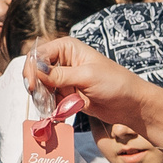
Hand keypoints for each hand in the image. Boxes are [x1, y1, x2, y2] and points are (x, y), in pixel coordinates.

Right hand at [26, 36, 154, 134]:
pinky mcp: (67, 94)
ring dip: (44, 100)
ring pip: (42, 88)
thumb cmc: (115, 83)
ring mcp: (64, 79)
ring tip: (53, 109)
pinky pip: (51, 100)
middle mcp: (63, 61)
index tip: (32, 85)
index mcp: (67, 48)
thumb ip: (60, 75)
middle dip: (37, 86)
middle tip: (41, 99)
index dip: (32, 68)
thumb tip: (36, 70)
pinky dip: (51, 108)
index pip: (39, 54)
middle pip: (36, 71)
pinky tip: (58, 114)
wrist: (130, 104)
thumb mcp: (87, 76)